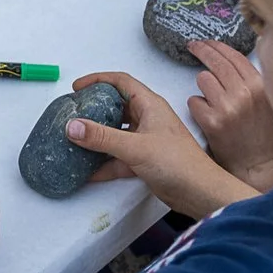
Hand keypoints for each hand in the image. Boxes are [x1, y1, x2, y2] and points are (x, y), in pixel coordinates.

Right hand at [71, 72, 259, 219]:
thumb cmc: (177, 162)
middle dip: (94, 110)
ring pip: (116, 134)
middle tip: (72, 116)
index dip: (98, 80)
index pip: (121, 82)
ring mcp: (146, 140)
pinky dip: (104, 163)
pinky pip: (119, 157)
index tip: (76, 88)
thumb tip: (73, 126)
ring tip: (75, 142)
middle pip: (116, 107)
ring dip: (97, 138)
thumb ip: (102, 137)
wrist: (200, 192)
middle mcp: (148, 119)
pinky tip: (88, 171)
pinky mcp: (145, 160)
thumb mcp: (135, 147)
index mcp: (150, 105)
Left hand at [188, 40, 272, 193]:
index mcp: (260, 85)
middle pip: (216, 62)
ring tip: (213, 101)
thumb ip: (250, 78)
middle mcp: (245, 93)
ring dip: (203, 87)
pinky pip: (193, 101)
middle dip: (201, 50)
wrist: (254, 164)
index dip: (217, 46)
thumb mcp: (265, 100)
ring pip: (203, 79)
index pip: (234, 55)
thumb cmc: (258, 131)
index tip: (207, 41)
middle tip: (192, 46)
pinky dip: (197, 107)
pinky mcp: (211, 121)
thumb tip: (229, 53)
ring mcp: (228, 107)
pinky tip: (208, 117)